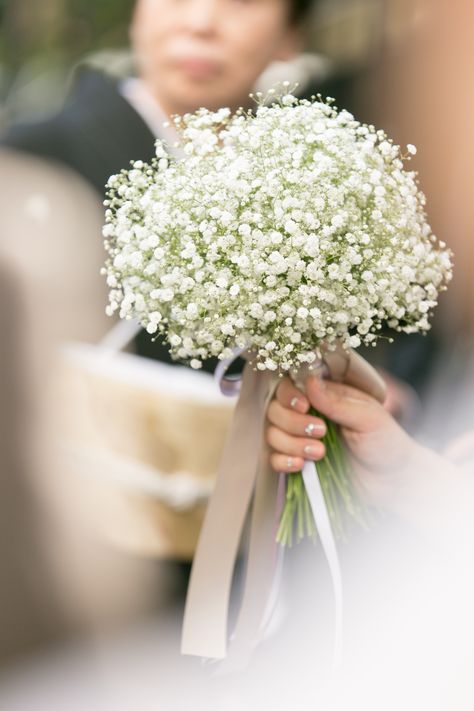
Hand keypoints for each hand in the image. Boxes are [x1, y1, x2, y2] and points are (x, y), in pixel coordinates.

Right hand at [267, 375, 424, 509]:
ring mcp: (300, 439)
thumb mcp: (369, 418)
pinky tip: (301, 465)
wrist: (392, 482)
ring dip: (291, 443)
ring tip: (320, 453)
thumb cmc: (386, 442)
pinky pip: (274, 458)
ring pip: (272, 434)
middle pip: (275, 409)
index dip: (289, 395)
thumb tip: (310, 383)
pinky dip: (283, 461)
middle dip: (293, 422)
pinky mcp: (298, 462)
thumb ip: (338, 402)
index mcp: (325, 396)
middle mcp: (307, 414)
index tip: (304, 406)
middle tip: (321, 432)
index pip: (290, 386)